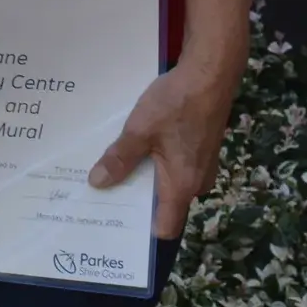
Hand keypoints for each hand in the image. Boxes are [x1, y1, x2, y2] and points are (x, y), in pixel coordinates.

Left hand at [89, 57, 241, 237]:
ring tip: (113, 170)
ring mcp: (201, 165)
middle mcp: (197, 182)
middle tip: (102, 196)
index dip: (141, 233)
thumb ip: (120, 159)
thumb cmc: (176, 104)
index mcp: (183, 185)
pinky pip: (176, 166)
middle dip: (135, 201)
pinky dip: (156, 162)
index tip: (114, 226)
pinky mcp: (200, 148)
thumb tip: (97, 184)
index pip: (166, 228)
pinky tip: (136, 149)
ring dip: (145, 178)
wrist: (210, 72)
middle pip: (164, 205)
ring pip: (169, 183)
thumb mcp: (140, 130)